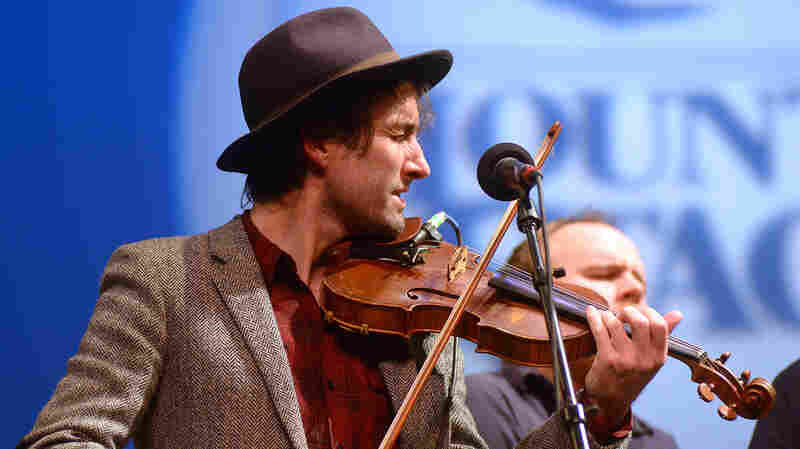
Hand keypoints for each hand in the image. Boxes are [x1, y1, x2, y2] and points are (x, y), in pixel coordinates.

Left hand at [583, 305, 681, 426]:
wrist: (611, 400)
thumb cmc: (632, 375)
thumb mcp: (651, 359)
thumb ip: (662, 335)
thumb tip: (678, 314)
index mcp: (658, 357)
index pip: (660, 325)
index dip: (648, 312)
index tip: (638, 311)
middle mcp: (644, 359)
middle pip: (640, 322)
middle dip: (628, 312)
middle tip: (621, 315)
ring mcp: (625, 360)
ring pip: (616, 325)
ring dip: (608, 315)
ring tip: (606, 317)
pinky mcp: (607, 360)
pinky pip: (599, 331)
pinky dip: (593, 318)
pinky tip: (591, 313)